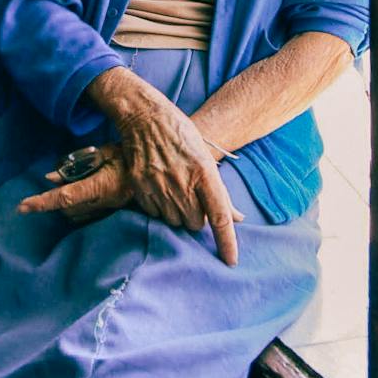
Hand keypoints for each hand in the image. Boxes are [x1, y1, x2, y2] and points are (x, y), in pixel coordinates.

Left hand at [19, 158, 133, 224]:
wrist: (160, 168)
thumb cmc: (131, 154)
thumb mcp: (105, 151)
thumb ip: (77, 164)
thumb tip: (50, 177)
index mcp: (103, 185)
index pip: (66, 197)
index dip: (43, 202)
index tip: (23, 207)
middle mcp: (107, 202)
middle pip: (68, 210)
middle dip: (57, 201)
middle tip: (59, 182)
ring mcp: (112, 210)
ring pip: (77, 216)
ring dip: (68, 205)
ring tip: (74, 186)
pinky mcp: (115, 214)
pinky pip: (89, 216)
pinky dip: (79, 208)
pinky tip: (84, 194)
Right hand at [111, 93, 241, 264]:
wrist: (145, 117)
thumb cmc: (181, 135)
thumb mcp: (206, 157)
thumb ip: (220, 191)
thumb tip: (237, 218)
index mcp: (204, 172)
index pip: (219, 216)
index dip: (227, 242)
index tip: (230, 261)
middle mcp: (182, 182)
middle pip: (195, 223)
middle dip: (197, 218)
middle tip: (192, 199)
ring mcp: (159, 185)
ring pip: (174, 221)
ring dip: (177, 214)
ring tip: (174, 190)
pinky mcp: (140, 187)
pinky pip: (154, 213)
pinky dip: (159, 208)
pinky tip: (159, 188)